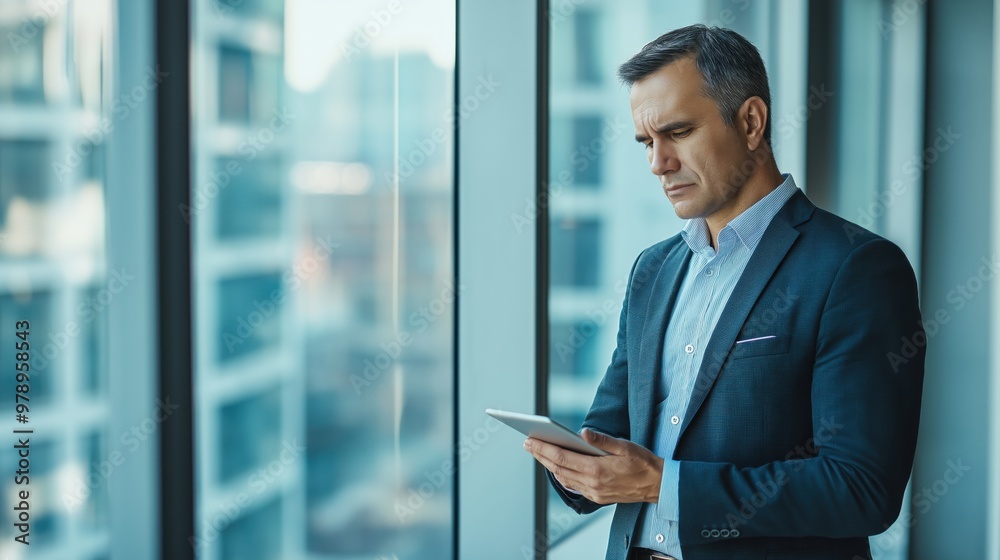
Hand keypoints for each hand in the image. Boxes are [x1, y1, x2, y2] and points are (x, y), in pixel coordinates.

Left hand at [523, 429, 663, 504]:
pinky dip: (561, 474)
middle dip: (541, 455)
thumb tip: (582, 432)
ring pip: (564, 478)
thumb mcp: (625, 446)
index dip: (543, 449)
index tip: (530, 440)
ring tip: (537, 452)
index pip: (562, 458)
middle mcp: (592, 484)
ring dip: (548, 465)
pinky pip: (573, 485)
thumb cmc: (643, 463)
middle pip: (558, 468)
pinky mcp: (597, 496)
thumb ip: (602, 440)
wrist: (658, 485)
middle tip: (527, 443)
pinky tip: (556, 466)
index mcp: (597, 470)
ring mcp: (594, 492)